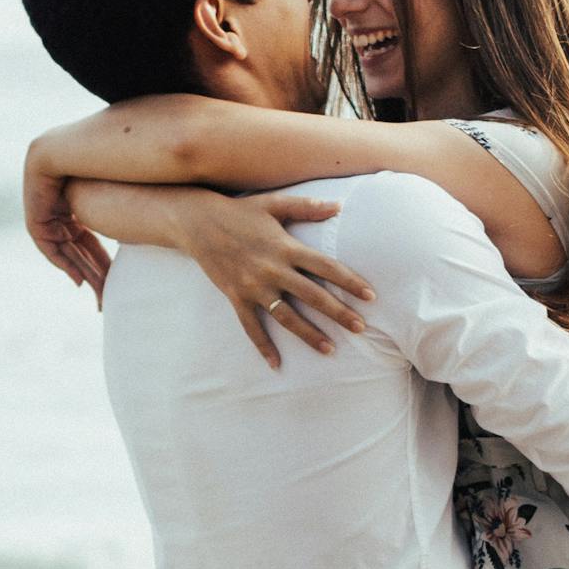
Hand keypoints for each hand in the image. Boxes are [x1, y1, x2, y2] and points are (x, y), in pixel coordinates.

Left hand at [23, 156, 110, 298]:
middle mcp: (62, 204)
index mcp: (81, 197)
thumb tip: (165, 218)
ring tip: (96, 293)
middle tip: (106, 295)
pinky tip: (79, 278)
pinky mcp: (35, 216)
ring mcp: (47, 210)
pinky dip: (62, 262)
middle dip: (93, 272)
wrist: (67, 152)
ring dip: (80, 272)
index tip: (114, 279)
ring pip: (65, 249)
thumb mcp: (114, 198)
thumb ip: (124, 213)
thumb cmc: (102, 168)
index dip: (102, 259)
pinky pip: (48, 246)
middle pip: (78, 247)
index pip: (90, 237)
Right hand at [169, 189, 369, 368]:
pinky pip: (251, 327)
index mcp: (286, 247)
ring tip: (330, 350)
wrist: (197, 222)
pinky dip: (263, 346)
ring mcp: (254, 286)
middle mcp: (272, 269)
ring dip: (309, 334)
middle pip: (312, 295)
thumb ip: (306, 207)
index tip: (370, 296)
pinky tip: (276, 365)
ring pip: (287, 317)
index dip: (349, 281)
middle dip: (338, 313)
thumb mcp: (273, 203)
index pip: (325, 266)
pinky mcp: (236, 297)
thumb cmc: (240, 211)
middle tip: (361, 328)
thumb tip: (338, 206)